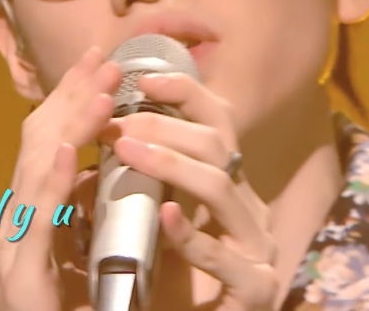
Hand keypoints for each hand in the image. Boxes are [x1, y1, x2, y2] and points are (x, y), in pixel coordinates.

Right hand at [0, 46, 121, 310]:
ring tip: (104, 91)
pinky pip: (40, 219)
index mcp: (29, 206)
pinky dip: (54, 180)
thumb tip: (98, 169)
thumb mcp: (78, 244)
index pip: (47, 139)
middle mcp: (15, 215)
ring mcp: (14, 240)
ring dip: (73, 124)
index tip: (97, 65)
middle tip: (106, 59)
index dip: (70, 99)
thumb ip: (81, 207)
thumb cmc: (67, 305)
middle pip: (40, 141)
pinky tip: (71, 151)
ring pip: (40, 167)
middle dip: (73, 96)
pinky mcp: (24, 271)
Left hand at [104, 72, 278, 310]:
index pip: (219, 124)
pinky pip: (224, 257)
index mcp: (232, 188)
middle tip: (116, 124)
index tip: (142, 78)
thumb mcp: (160, 217)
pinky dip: (191, 234)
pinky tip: (165, 216)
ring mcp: (258, 251)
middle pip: (218, 147)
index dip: (186, 93)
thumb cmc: (173, 279)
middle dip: (163, 126)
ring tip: (126, 151)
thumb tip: (111, 125)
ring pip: (221, 188)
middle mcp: (250, 211)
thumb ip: (152, 179)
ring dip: (169, 163)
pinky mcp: (255, 292)